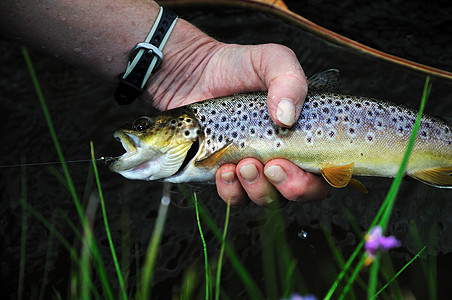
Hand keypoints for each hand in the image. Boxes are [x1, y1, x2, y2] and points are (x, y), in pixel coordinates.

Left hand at [147, 22, 329, 205]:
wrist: (193, 74)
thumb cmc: (236, 67)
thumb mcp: (270, 60)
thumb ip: (289, 79)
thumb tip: (288, 117)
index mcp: (301, 134)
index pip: (325, 171)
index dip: (315, 178)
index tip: (291, 161)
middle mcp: (282, 156)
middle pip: (299, 191)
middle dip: (289, 187)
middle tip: (271, 166)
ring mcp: (253, 168)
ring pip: (267, 197)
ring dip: (258, 189)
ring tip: (244, 165)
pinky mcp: (226, 174)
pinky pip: (235, 196)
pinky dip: (231, 190)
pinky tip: (223, 171)